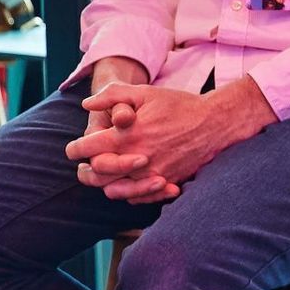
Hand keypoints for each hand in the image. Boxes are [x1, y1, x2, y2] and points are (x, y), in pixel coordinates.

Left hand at [66, 77, 277, 202]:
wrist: (215, 122)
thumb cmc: (179, 105)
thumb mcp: (146, 93)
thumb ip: (113, 95)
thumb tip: (86, 104)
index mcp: (127, 135)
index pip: (86, 149)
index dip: (74, 148)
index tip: (74, 147)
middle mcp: (137, 158)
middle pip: (96, 176)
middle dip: (85, 171)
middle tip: (83, 165)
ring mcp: (152, 173)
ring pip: (115, 190)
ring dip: (105, 184)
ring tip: (102, 176)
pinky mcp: (166, 182)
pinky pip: (139, 197)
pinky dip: (128, 192)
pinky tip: (126, 183)